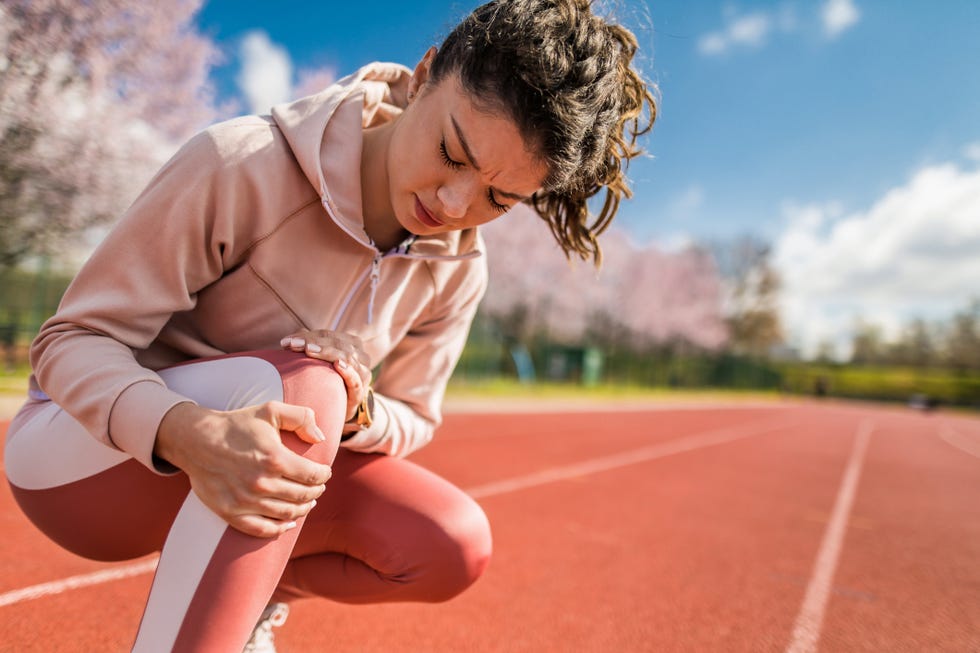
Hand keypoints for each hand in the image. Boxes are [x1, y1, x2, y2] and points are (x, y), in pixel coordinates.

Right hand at [154, 401, 332, 537]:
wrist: (196, 440)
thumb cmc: (236, 425)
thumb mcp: (270, 410)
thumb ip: (301, 417)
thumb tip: (320, 438)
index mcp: (275, 459)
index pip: (313, 475)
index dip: (324, 475)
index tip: (324, 472)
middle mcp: (262, 483)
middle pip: (303, 496)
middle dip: (316, 492)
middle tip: (318, 487)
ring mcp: (246, 501)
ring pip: (287, 514)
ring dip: (303, 509)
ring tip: (308, 502)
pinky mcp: (231, 513)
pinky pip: (262, 529)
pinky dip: (279, 529)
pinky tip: (289, 522)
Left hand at [281, 329, 371, 420]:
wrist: (340, 409)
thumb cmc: (328, 381)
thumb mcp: (319, 361)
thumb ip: (308, 347)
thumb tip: (288, 340)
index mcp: (352, 344)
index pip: (329, 335)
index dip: (308, 335)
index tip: (287, 341)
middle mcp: (361, 356)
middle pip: (337, 343)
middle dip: (314, 342)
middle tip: (293, 344)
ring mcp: (362, 374)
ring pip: (348, 357)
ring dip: (327, 352)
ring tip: (308, 350)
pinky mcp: (360, 393)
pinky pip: (356, 380)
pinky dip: (348, 371)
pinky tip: (337, 364)